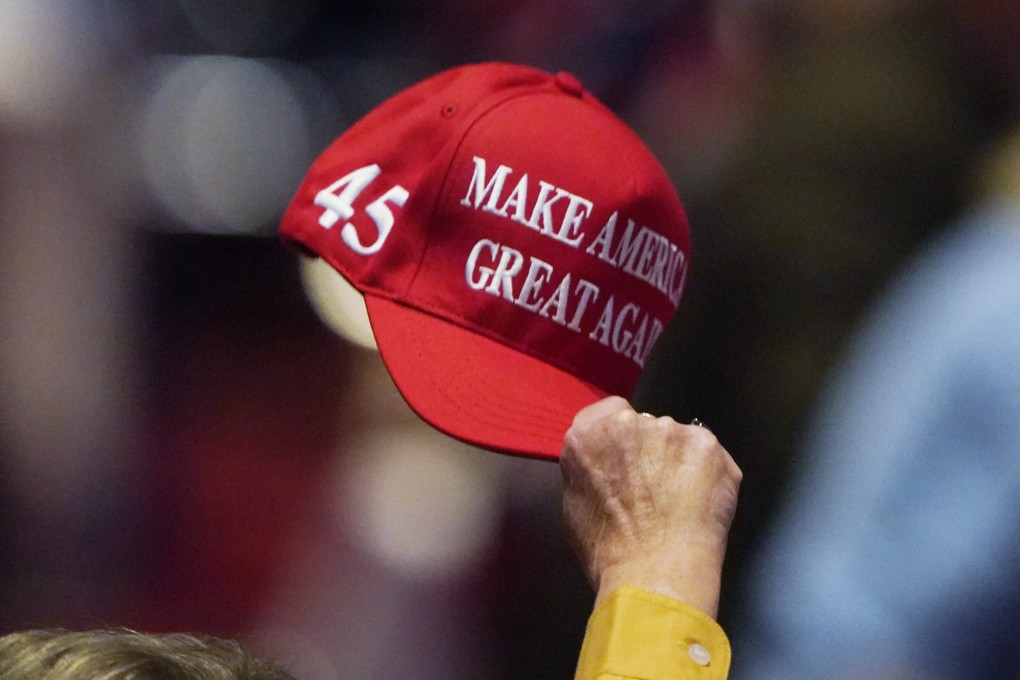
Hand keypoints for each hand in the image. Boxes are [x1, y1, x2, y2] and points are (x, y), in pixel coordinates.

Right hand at [560, 396, 741, 617]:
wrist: (655, 574)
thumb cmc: (609, 552)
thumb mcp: (574, 505)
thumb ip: (586, 470)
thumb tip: (602, 467)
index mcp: (588, 435)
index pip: (607, 412)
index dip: (620, 436)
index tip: (626, 458)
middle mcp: (628, 422)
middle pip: (644, 425)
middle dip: (649, 450)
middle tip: (652, 490)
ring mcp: (671, 430)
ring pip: (677, 440)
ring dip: (678, 462)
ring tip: (678, 504)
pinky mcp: (707, 445)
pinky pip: (707, 454)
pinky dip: (706, 474)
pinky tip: (698, 503)